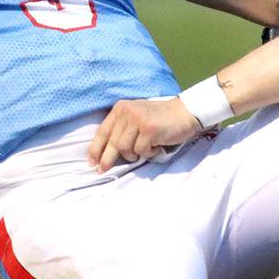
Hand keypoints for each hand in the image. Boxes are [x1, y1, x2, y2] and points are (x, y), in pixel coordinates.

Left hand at [88, 97, 202, 172]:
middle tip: (102, 170)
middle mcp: (127, 111)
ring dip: (134, 155)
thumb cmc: (160, 120)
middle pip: (112, 142)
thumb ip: (122, 129)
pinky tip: (156, 146)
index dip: (95, 148)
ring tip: (146, 149)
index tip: (92, 162)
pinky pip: (141, 151)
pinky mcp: (149, 129)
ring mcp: (138, 119)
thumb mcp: (136, 118)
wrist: (186, 112)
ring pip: (125, 148)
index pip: (103, 131)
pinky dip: (148, 153)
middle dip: (107, 159)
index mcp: (121, 108)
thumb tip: (105, 153)